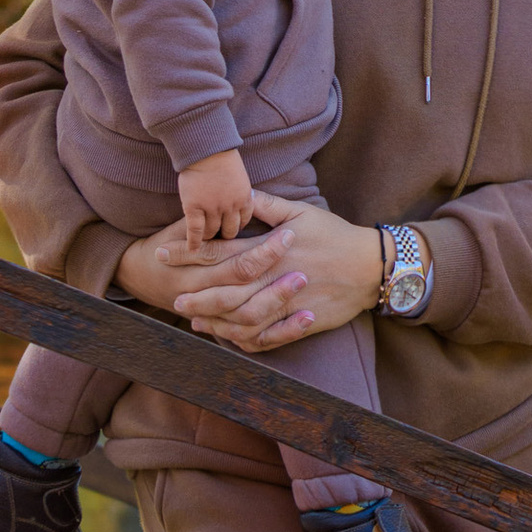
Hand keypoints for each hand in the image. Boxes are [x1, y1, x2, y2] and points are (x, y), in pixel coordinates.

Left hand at [115, 199, 378, 353]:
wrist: (369, 267)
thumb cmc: (334, 235)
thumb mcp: (302, 212)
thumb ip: (267, 205)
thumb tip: (241, 193)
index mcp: (270, 249)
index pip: (220, 251)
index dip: (188, 252)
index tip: (163, 252)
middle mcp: (273, 278)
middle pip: (223, 289)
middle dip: (194, 291)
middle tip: (170, 294)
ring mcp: (284, 303)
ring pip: (239, 317)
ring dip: (213, 319)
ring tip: (193, 316)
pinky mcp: (296, 322)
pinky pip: (264, 336)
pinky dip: (241, 338)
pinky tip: (226, 335)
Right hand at [177, 147, 255, 244]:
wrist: (205, 147)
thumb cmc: (220, 155)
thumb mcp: (238, 174)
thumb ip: (237, 190)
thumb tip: (236, 200)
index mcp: (244, 197)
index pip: (244, 221)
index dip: (236, 226)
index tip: (230, 230)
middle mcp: (230, 206)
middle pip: (230, 231)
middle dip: (225, 236)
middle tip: (217, 241)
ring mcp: (212, 208)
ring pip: (212, 232)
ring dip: (208, 238)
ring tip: (203, 244)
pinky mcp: (194, 208)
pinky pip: (195, 230)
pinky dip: (193, 242)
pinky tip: (191, 249)